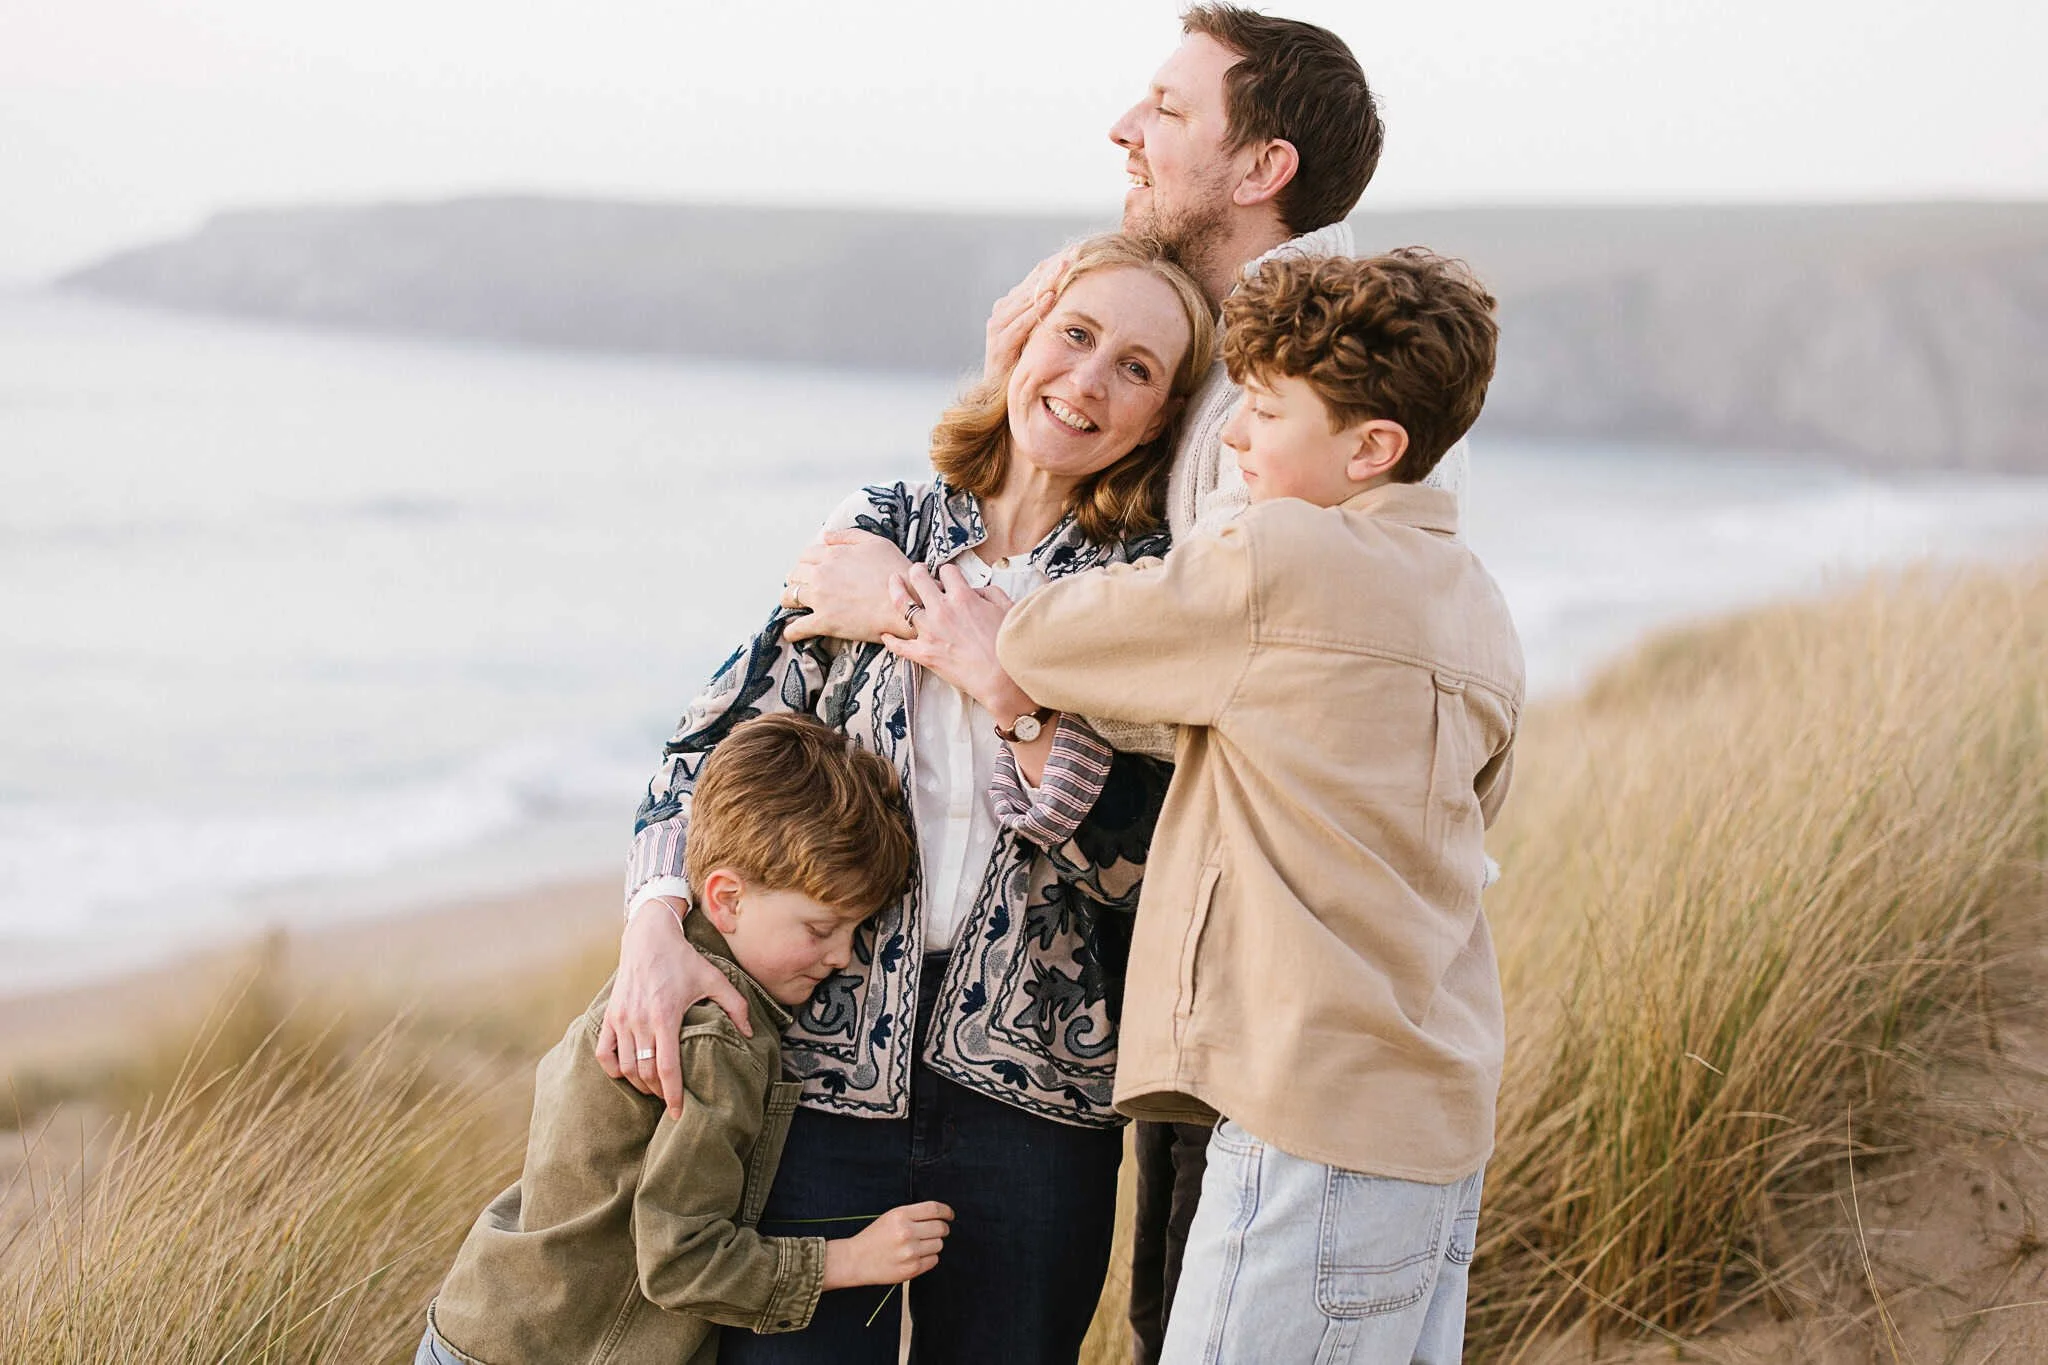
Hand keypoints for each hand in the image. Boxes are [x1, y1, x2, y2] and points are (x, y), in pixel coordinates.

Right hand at [598, 897, 752, 1116]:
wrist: (649, 937)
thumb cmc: (683, 959)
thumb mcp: (714, 978)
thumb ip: (735, 1005)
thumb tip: (750, 1033)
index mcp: (665, 1016)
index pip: (667, 1068)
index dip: (673, 1095)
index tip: (679, 1114)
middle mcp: (639, 1021)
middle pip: (645, 1073)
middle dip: (659, 1092)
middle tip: (671, 1100)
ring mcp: (621, 1019)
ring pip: (626, 1067)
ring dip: (639, 1084)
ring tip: (654, 1089)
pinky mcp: (610, 1015)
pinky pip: (604, 1052)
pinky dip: (614, 1069)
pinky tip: (627, 1073)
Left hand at [781, 530, 916, 643]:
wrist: (907, 604)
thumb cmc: (895, 572)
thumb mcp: (876, 543)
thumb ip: (848, 536)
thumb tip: (825, 536)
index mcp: (833, 554)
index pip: (805, 555)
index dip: (805, 562)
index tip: (808, 569)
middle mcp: (821, 574)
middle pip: (794, 574)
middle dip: (795, 579)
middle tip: (800, 586)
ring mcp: (820, 599)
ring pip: (790, 597)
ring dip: (788, 600)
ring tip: (792, 605)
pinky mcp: (825, 622)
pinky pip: (798, 628)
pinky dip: (791, 631)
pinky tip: (790, 634)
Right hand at [822, 1201, 954, 1287]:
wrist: (855, 1260)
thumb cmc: (874, 1237)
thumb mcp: (891, 1217)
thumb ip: (914, 1214)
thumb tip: (941, 1216)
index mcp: (901, 1215)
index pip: (934, 1209)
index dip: (946, 1211)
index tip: (950, 1215)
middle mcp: (906, 1232)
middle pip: (940, 1227)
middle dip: (941, 1229)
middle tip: (935, 1231)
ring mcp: (910, 1252)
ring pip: (939, 1244)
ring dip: (934, 1244)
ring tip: (919, 1245)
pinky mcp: (911, 1269)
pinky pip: (934, 1260)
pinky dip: (929, 1257)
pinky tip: (916, 1256)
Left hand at [882, 563, 1030, 717]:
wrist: (1001, 679)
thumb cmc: (1007, 644)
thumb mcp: (1006, 608)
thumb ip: (989, 592)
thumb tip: (975, 590)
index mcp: (963, 597)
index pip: (947, 571)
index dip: (948, 571)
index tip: (947, 576)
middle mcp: (942, 610)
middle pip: (919, 579)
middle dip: (917, 571)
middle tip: (917, 571)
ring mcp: (929, 632)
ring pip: (902, 604)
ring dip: (896, 590)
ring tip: (893, 583)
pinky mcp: (924, 654)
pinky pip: (899, 645)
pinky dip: (890, 639)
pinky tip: (885, 634)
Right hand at [983, 247, 1077, 382]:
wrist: (1000, 398)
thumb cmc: (1024, 365)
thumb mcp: (1040, 336)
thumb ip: (1050, 316)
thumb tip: (1079, 299)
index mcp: (1013, 305)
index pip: (1037, 276)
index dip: (1058, 262)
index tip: (1080, 250)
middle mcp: (1004, 311)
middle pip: (1033, 281)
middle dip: (1056, 265)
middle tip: (1077, 250)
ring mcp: (999, 326)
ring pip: (1027, 297)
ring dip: (1048, 280)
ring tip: (1067, 264)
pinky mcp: (1000, 345)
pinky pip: (1020, 323)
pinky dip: (1035, 310)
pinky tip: (1050, 297)